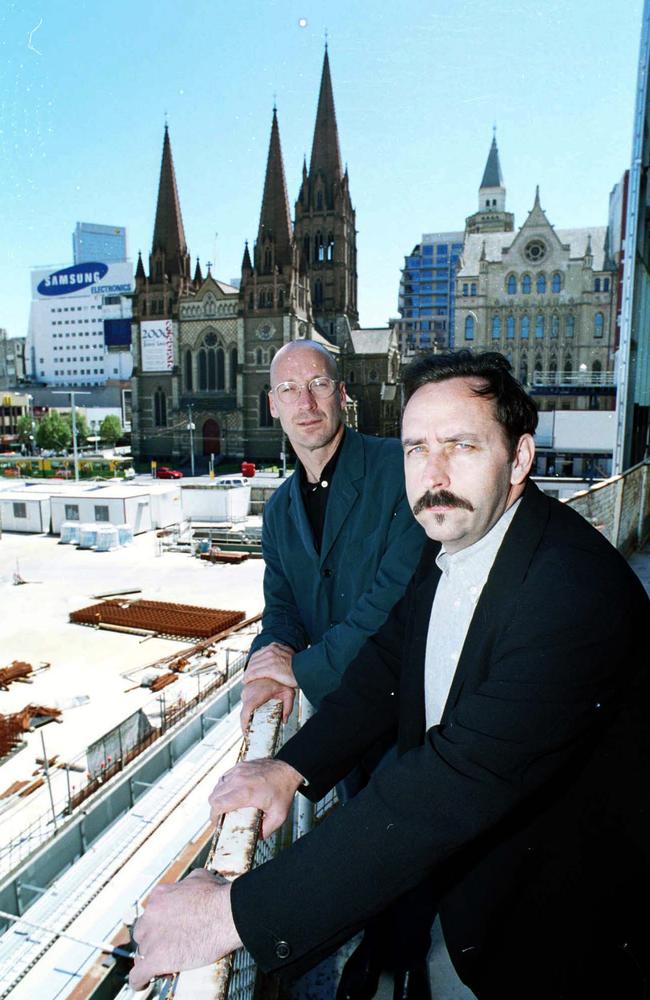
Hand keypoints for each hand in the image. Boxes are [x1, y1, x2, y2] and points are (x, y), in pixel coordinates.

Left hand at [128, 869, 241, 989]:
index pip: (151, 913)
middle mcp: (151, 915)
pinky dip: (140, 981)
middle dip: (154, 940)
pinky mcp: (156, 959)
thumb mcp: (199, 878)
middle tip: (170, 947)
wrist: (228, 914)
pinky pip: (138, 975)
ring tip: (165, 965)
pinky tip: (144, 983)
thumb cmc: (219, 896)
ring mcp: (152, 938)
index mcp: (159, 896)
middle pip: (143, 933)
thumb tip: (187, 887)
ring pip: (142, 954)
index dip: (160, 924)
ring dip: (152, 958)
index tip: (170, 930)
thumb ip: (185, 884)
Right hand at [209, 758, 304, 837]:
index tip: (218, 822)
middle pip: (214, 796)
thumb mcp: (278, 816)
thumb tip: (256, 837)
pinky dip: (223, 786)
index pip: (218, 805)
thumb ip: (266, 830)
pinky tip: (230, 792)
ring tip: (225, 804)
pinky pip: (224, 777)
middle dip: (215, 809)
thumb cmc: (283, 791)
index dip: (214, 816)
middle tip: (221, 816)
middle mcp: (238, 781)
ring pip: (217, 786)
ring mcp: (238, 771)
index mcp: (245, 794)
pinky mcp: (240, 766)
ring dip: (218, 796)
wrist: (288, 770)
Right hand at [241, 677, 294, 731]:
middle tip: (251, 736)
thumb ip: (288, 708)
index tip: (247, 734)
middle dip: (246, 726)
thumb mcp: (288, 693)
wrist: (274, 664)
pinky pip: (245, 703)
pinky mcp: (246, 689)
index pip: (246, 712)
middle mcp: (248, 692)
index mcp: (257, 694)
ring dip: (246, 719)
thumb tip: (284, 720)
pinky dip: (247, 712)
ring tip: (252, 728)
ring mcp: (246, 690)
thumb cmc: (281, 678)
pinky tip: (253, 718)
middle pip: (243, 714)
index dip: (244, 725)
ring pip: (244, 708)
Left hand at [245, 642, 296, 688]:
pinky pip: (255, 673)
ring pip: (253, 666)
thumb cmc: (298, 666)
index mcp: (275, 647)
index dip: (252, 662)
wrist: (306, 670)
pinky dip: (249, 677)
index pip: (258, 654)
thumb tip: (273, 654)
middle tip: (246, 676)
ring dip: (247, 674)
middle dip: (248, 668)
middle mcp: (271, 650)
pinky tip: (247, 681)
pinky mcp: (270, 668)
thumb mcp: (288, 655)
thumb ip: (279, 654)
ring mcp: (270, 659)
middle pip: (254, 660)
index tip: (250, 669)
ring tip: (245, 680)